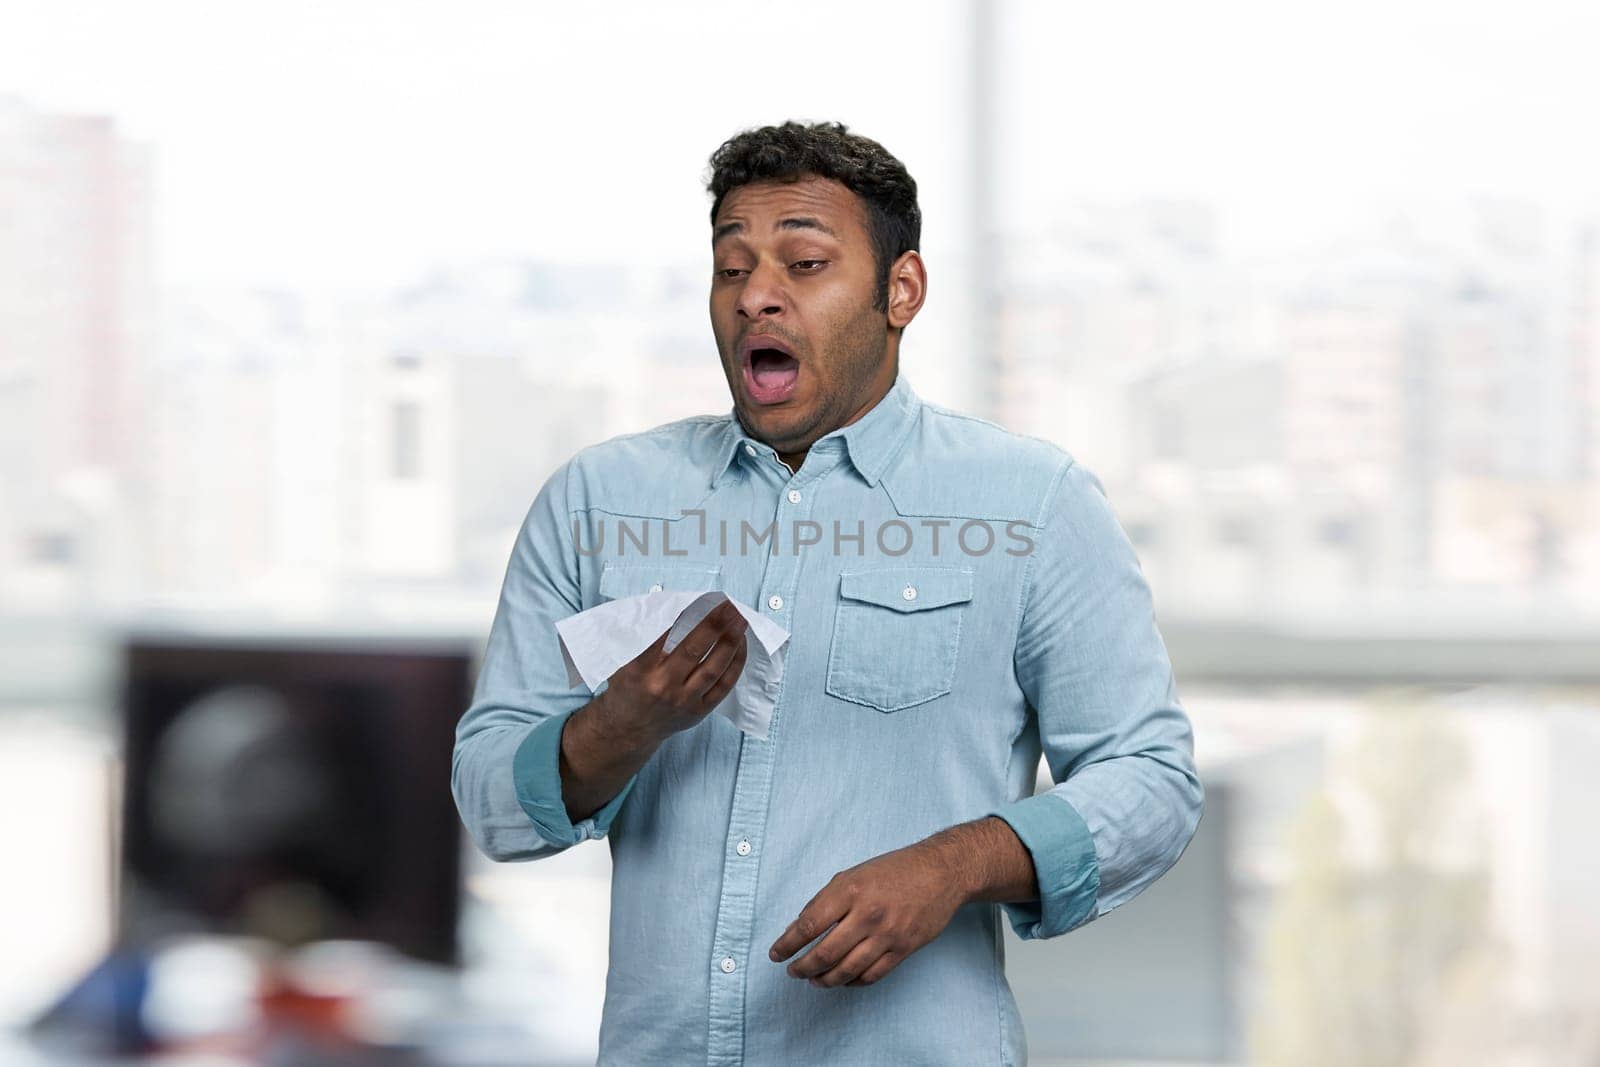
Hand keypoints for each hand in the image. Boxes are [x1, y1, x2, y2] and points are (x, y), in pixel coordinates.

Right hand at [593, 597, 748, 745]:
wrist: (627, 729)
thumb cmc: (626, 690)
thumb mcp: (624, 663)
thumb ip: (646, 641)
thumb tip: (676, 611)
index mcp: (640, 670)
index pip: (666, 637)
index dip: (687, 617)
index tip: (703, 600)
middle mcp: (663, 686)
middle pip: (694, 651)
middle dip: (714, 625)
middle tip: (729, 606)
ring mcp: (683, 701)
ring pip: (713, 669)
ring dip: (730, 643)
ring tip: (740, 621)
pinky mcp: (698, 712)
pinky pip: (723, 687)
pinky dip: (735, 665)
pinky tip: (741, 646)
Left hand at [768, 842, 965, 988]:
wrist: (940, 872)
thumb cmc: (894, 870)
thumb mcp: (853, 873)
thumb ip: (826, 899)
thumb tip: (799, 928)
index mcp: (849, 890)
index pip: (808, 924)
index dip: (787, 944)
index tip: (776, 954)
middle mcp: (867, 914)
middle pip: (825, 953)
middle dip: (803, 968)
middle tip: (793, 972)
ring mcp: (887, 934)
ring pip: (847, 970)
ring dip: (825, 980)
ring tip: (814, 981)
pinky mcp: (904, 949)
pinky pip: (872, 975)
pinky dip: (853, 982)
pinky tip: (843, 981)